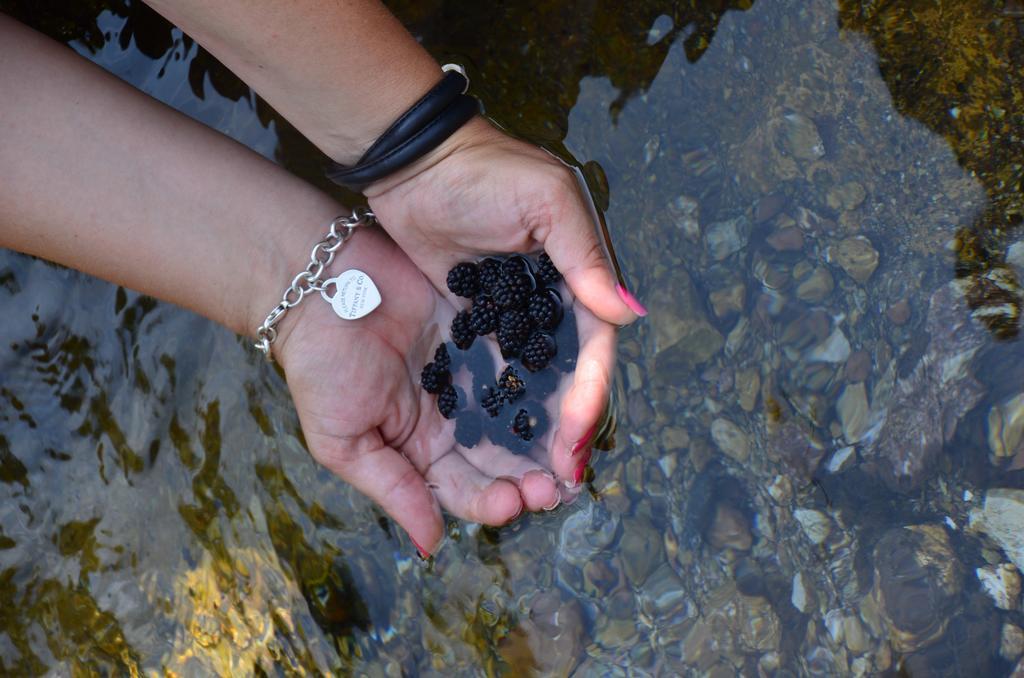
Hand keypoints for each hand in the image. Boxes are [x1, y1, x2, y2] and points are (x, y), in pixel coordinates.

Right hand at [272, 228, 599, 554]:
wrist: (318, 284)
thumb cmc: (320, 366)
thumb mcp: (344, 440)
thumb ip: (393, 488)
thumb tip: (431, 545)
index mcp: (419, 451)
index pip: (464, 489)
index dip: (491, 501)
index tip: (514, 503)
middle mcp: (453, 419)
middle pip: (502, 459)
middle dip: (529, 477)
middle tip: (555, 487)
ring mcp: (472, 376)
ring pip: (520, 415)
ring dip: (545, 437)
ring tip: (569, 450)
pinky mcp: (485, 332)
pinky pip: (524, 359)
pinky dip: (547, 379)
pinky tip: (570, 393)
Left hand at [365, 118, 636, 482]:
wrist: (413, 161)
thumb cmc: (485, 172)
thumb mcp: (548, 202)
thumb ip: (586, 258)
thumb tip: (628, 315)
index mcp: (577, 276)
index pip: (593, 348)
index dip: (589, 394)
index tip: (574, 438)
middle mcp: (550, 304)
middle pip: (566, 378)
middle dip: (566, 429)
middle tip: (558, 482)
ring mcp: (510, 318)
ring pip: (530, 386)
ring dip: (534, 433)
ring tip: (530, 482)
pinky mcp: (473, 324)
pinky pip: (490, 376)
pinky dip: (496, 412)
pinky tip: (491, 449)